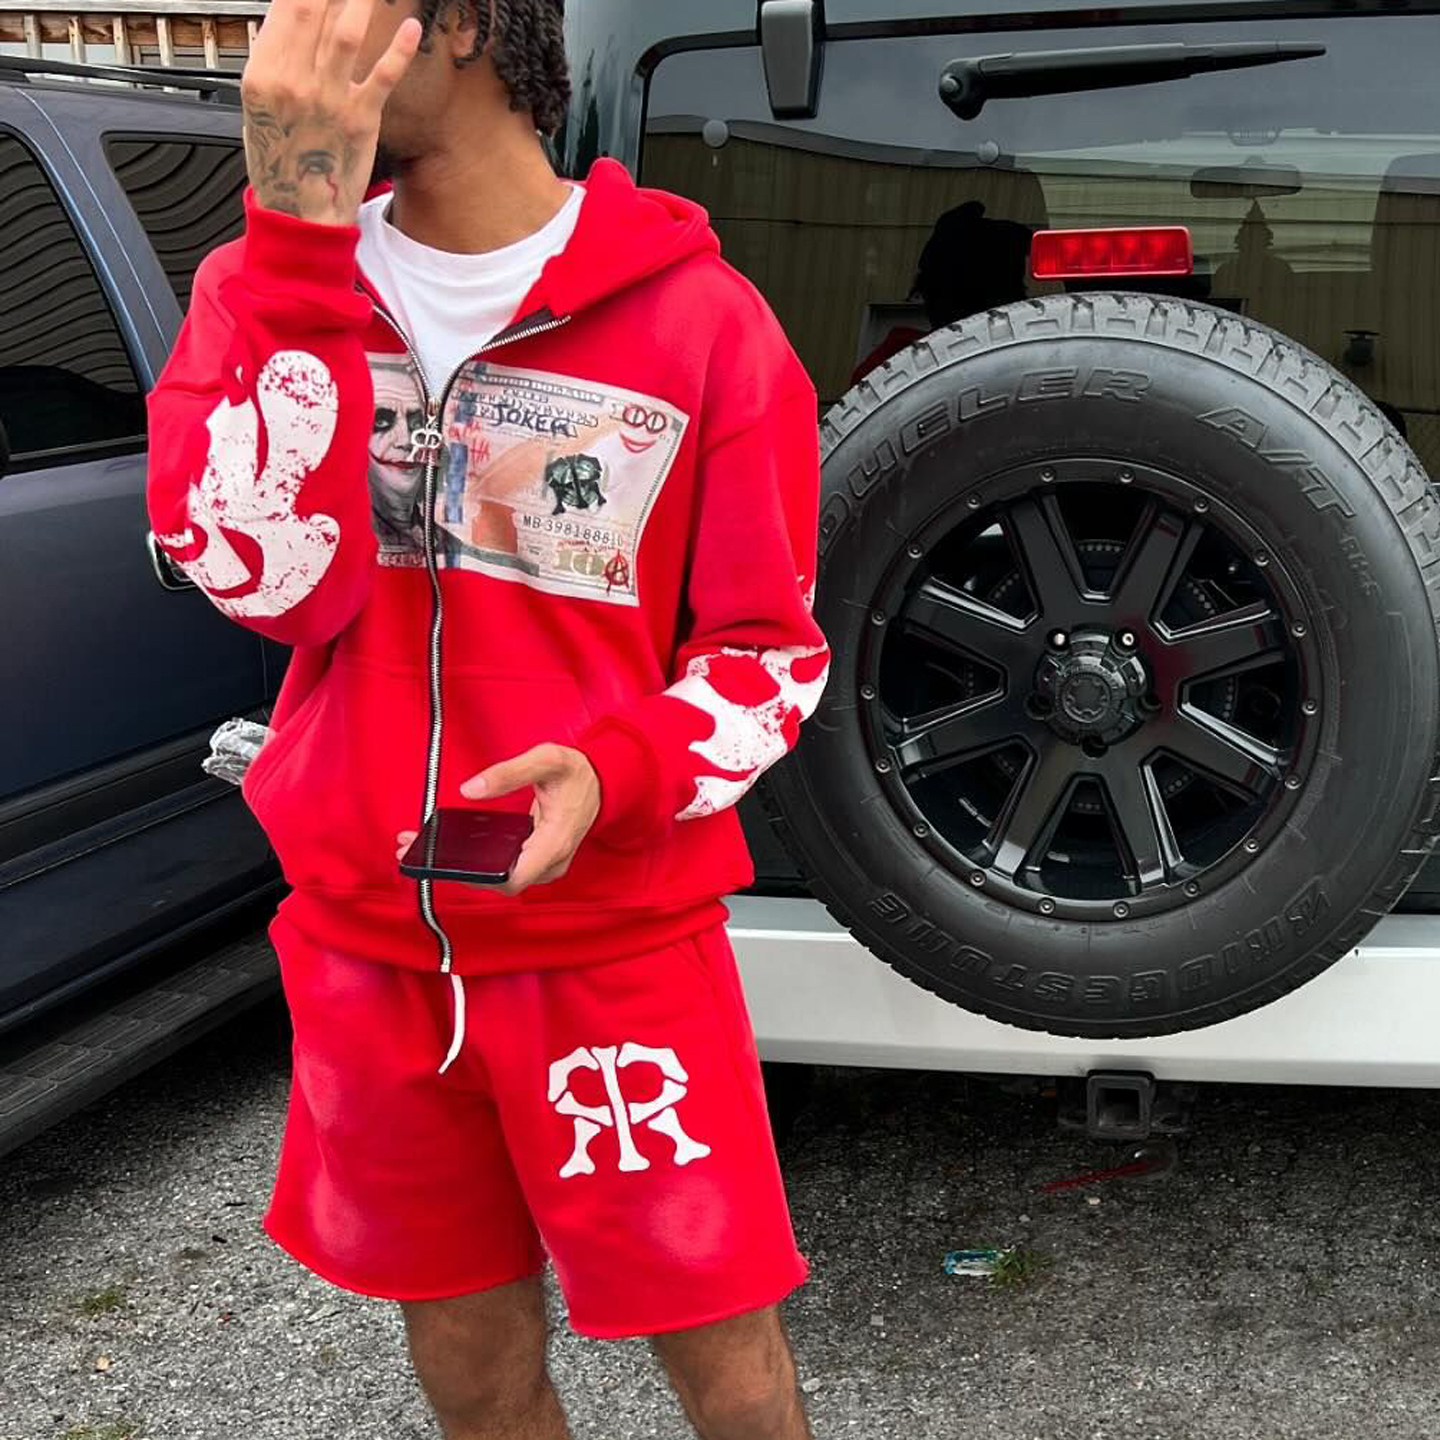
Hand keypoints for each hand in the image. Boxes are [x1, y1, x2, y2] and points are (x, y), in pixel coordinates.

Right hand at [241, 0, 420, 225]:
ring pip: (347, 33)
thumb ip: (273, 60)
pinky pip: (383, 76)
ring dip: (361, 0)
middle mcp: (294, 81)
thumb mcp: (258, 105)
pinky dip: (399, 50)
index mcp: (262, 74)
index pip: (285, 7)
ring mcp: (329, 99)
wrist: (300, 209)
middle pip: (314, 9)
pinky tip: (412, 27)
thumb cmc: (280, 155)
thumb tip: (291, 18)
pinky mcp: (361, 119)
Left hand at [461, 745, 601, 896]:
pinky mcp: (544, 858)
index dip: (482, 878)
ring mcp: (549, 862)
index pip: (513, 881)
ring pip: (509, 878)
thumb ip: (507, 773)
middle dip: (474, 871)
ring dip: (484, 867)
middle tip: (443, 852)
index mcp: (553, 844)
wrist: (601, 779)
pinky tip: (480, 847)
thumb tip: (471, 789)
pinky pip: (515, 869)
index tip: (457, 864)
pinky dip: (496, 861)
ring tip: (455, 849)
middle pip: (505, 883)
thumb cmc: (578, 773)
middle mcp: (552, 860)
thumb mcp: (545, 761)